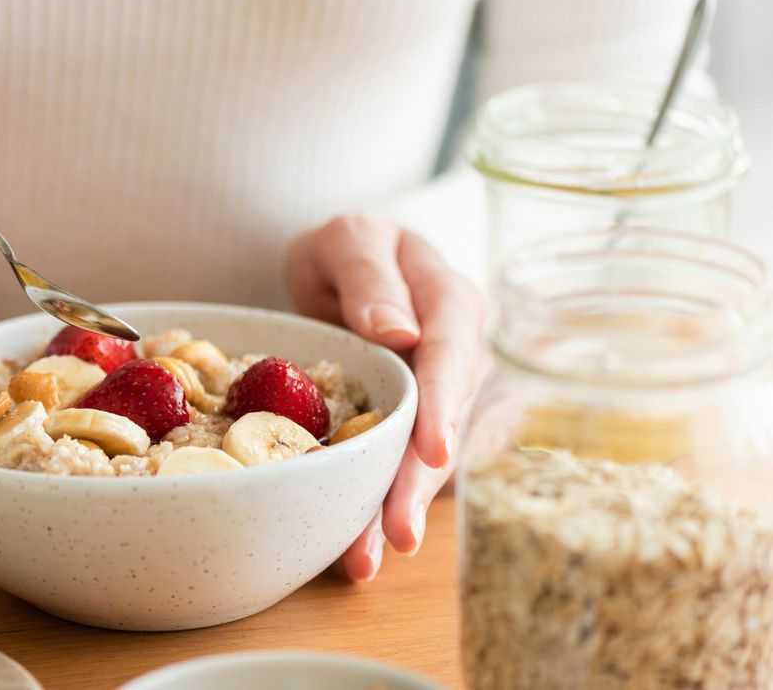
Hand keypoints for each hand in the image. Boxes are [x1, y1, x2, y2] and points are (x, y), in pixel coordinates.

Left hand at [286, 215, 486, 580]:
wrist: (342, 267)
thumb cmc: (349, 248)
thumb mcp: (349, 238)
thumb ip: (370, 274)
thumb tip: (400, 331)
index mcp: (449, 302)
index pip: (452, 355)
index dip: (444, 404)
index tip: (432, 450)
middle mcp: (457, 356)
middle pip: (444, 422)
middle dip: (420, 482)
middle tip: (397, 533)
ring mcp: (440, 396)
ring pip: (425, 458)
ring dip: (396, 508)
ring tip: (364, 560)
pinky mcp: (415, 426)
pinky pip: (401, 467)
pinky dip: (378, 505)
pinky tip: (356, 547)